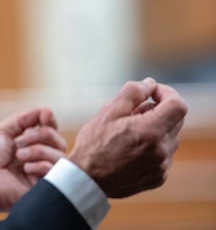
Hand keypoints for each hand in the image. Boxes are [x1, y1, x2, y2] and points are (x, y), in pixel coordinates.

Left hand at [0, 108, 66, 211]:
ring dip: (40, 150)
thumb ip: (23, 119)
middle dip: (44, 134)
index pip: (50, 131)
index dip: (50, 122)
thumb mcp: (1, 131)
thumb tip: (46, 110)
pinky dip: (41, 165)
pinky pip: (53, 173)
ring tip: (19, 155)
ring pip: (59, 157)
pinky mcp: (40, 189)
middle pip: (59, 142)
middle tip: (24, 138)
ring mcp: (38, 174)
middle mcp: (35, 159)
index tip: (44, 116)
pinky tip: (26, 168)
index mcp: (26, 145)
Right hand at [68, 78, 186, 197]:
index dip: (166, 93)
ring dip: (155, 128)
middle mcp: (162, 150)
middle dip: (158, 110)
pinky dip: (153, 146)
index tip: (150, 93)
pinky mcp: (159, 177)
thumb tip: (149, 84)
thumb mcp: (108, 111)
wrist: (86, 180)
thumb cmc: (94, 144)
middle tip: (132, 112)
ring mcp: (162, 166)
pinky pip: (164, 154)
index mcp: (150, 131)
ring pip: (169, 137)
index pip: (177, 105)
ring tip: (128, 132)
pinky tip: (131, 148)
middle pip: (175, 119)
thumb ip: (132, 92)